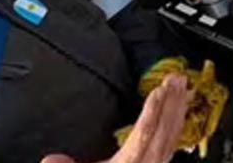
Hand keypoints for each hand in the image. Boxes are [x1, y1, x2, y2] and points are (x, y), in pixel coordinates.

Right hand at [41, 75, 189, 162]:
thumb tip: (49, 160)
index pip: (143, 135)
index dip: (152, 112)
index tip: (159, 91)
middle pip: (164, 129)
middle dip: (172, 102)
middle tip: (177, 78)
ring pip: (172, 133)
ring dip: (178, 108)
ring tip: (183, 85)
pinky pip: (173, 140)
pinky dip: (178, 122)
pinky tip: (181, 111)